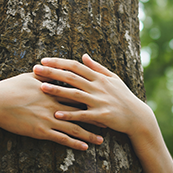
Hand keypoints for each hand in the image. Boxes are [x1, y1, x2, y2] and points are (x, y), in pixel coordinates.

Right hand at [0, 72, 103, 150]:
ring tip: (101, 140)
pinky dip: (74, 143)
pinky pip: (61, 139)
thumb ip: (45, 75)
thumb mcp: (30, 78)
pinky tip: (83, 148)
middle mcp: (54, 104)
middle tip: (110, 121)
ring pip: (74, 128)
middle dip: (97, 117)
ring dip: (89, 135)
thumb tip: (53, 69)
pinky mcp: (41, 131)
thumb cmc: (10, 88)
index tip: (104, 101)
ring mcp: (49, 118)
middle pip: (81, 111)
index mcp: (53, 91)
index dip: (92, 98)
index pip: (77, 94)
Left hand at [32, 54, 150, 135]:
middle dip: (52, 72)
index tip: (44, 60)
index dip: (59, 62)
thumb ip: (97, 67)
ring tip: (41, 88)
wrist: (137, 116)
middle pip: (71, 77)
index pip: (75, 66)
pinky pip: (82, 115)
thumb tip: (84, 55)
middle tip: (36, 69)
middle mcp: (97, 87)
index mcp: (98, 77)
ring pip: (74, 94)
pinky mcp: (101, 115)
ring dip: (57, 90)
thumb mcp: (113, 79)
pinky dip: (69, 114)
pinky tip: (56, 114)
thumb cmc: (124, 97)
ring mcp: (99, 101)